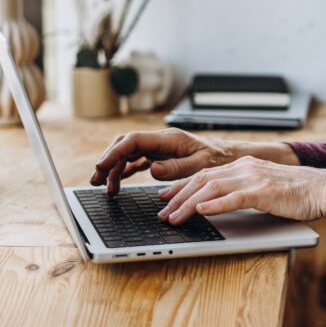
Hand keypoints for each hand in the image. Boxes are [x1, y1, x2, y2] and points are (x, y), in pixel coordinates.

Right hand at [90, 128, 233, 194]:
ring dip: (115, 168)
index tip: (101, 167)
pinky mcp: (161, 155)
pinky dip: (126, 170)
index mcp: (168, 139)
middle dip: (108, 160)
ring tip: (106, 188)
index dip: (114, 153)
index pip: (133, 141)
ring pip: (129, 153)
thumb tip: (152, 169)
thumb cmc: (217, 159)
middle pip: (126, 145)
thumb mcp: (200, 165)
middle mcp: (161, 140)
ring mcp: (160, 147)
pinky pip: (138, 160)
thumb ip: (176, 168)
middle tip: (96, 179)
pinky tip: (119, 183)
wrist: (229, 156)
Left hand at [156, 156, 325, 224]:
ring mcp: (254, 177)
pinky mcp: (263, 191)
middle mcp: (245, 167)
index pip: (205, 173)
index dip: (181, 185)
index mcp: (244, 165)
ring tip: (174, 217)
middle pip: (202, 179)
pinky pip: (233, 197)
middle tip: (161, 211)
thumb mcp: (265, 186)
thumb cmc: (298, 192)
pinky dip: (214, 204)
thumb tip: (221, 202)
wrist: (324, 188)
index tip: (164, 196)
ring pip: (211, 187)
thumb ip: (244, 190)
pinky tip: (200, 210)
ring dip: (188, 203)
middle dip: (177, 196)